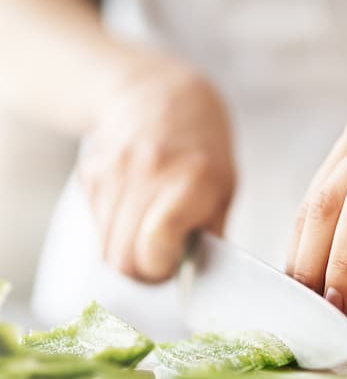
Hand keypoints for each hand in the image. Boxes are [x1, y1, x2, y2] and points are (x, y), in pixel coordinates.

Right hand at [78, 59, 235, 281]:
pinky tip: (135, 211)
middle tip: (164, 261)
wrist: (160, 95)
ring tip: (153, 237)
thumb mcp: (225, 189)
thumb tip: (199, 282)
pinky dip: (115, 232)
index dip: (162, 268)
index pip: (154, 246)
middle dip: (144, 272)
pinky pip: (97, 226)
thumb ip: (211, 235)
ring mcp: (113, 172)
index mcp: (190, 179)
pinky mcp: (90, 174)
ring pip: (105, 248)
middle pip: (123, 258)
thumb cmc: (203, 149)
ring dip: (128, 255)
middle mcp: (147, 173)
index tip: (175, 263)